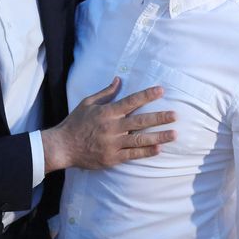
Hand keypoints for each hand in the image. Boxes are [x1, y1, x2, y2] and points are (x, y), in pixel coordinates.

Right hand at [41, 77, 176, 172]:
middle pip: (140, 121)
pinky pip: (133, 155)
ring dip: (159, 137)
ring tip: (174, 134)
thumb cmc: (75, 123)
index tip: (161, 91)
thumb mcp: (88, 103)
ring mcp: (113, 144)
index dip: (147, 95)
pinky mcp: (112, 158)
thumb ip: (105, 93)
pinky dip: (146, 152)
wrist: (62, 147)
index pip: (131, 101)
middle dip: (160, 117)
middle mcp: (112, 127)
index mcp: (107, 112)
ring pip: (140, 140)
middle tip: (175, 115)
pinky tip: (159, 149)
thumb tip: (118, 80)